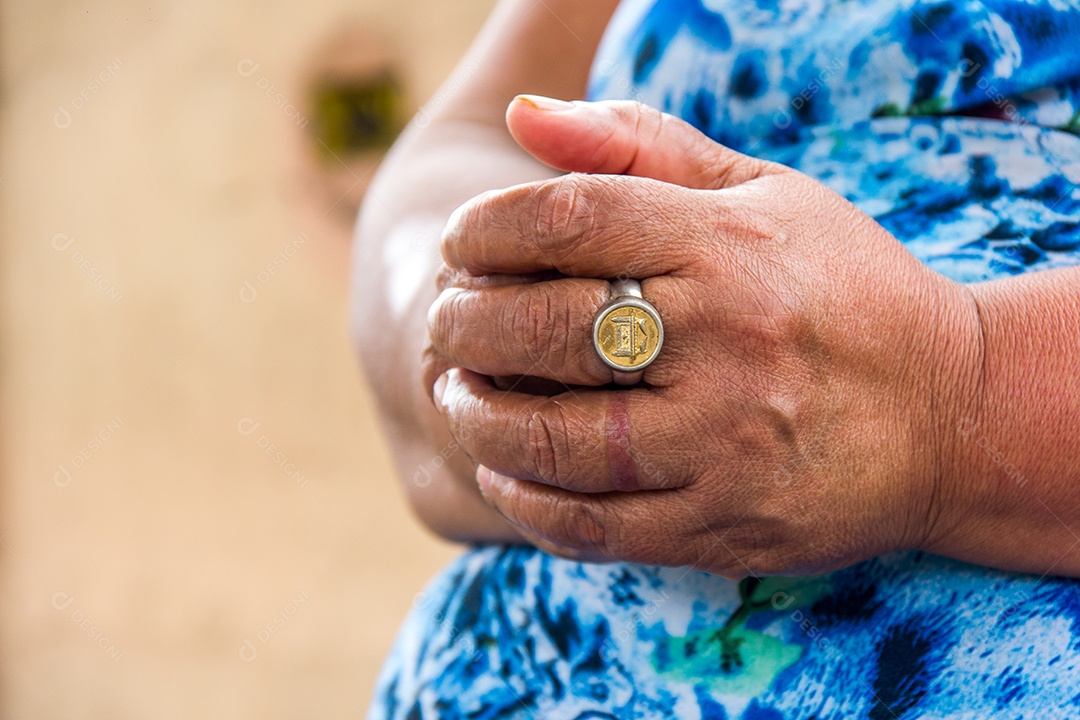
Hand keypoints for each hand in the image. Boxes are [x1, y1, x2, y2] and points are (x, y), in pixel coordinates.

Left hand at [427, 96, 981, 576]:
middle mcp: (727, 342)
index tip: (459, 244)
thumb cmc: (840, 289)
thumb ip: (638, 146)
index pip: (569, 219)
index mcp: (729, 245)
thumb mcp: (760, 192)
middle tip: (444, 323)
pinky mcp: (725, 523)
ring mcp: (726, 443)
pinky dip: (525, 500)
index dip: (486, 229)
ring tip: (455, 392)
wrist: (950, 413)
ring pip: (558, 439)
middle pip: (546, 329)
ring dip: (479, 418)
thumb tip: (524, 118)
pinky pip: (594, 523)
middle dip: (464, 325)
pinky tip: (499, 471)